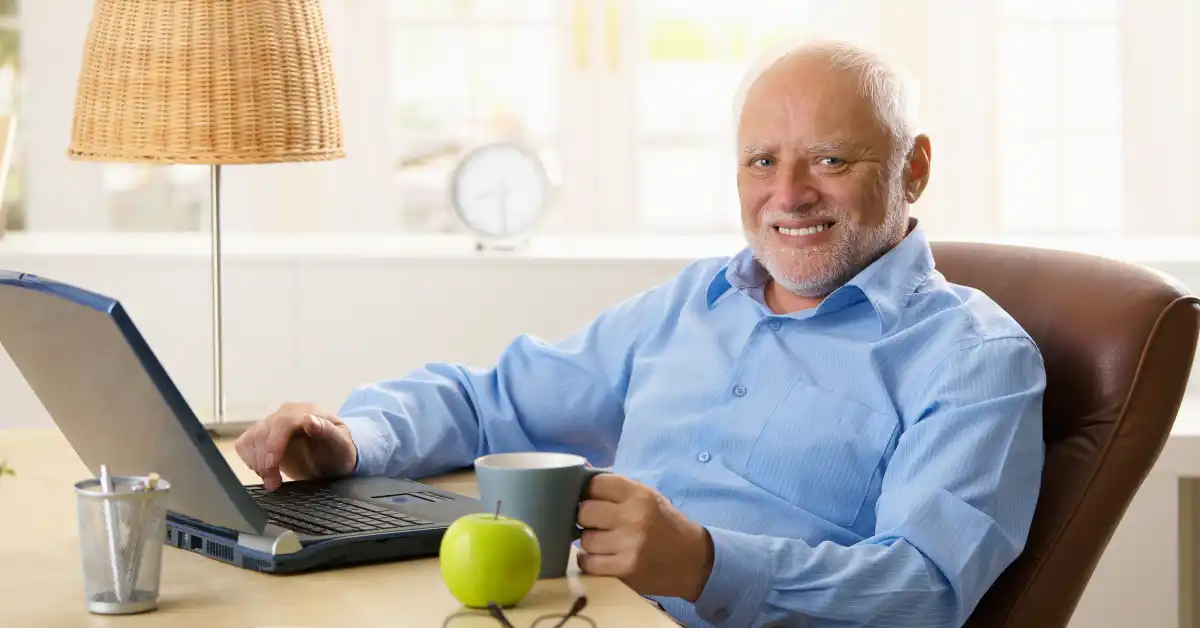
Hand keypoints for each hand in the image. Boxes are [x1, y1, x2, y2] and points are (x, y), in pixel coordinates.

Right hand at [234, 402, 357, 490]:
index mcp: (307, 412)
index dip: (274, 444)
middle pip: (264, 432)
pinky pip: (245, 444)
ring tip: (271, 481)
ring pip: (251, 439)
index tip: (272, 466)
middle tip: (273, 484)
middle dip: (265, 461)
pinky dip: (249, 460)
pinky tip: (264, 471)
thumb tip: (309, 419)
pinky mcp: (262, 435)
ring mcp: (272, 423)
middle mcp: (286, 413)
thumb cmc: (338, 451)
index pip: (283, 423)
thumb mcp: (341, 445)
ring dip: (256, 463)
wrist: (332, 457)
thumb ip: (328, 431)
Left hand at [576, 474, 713, 600]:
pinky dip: (590, 561)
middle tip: (595, 523)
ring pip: (585, 540)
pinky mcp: (625, 570)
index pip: (596, 484)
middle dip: (586, 518)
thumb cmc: (666, 524)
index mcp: (640, 495)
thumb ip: (617, 488)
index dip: (588, 491)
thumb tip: (581, 473)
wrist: (693, 561)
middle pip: (584, 512)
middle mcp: (633, 517)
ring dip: (590, 542)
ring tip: (603, 542)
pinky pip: (589, 563)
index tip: (591, 499)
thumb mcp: (649, 497)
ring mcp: (628, 545)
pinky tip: (600, 557)